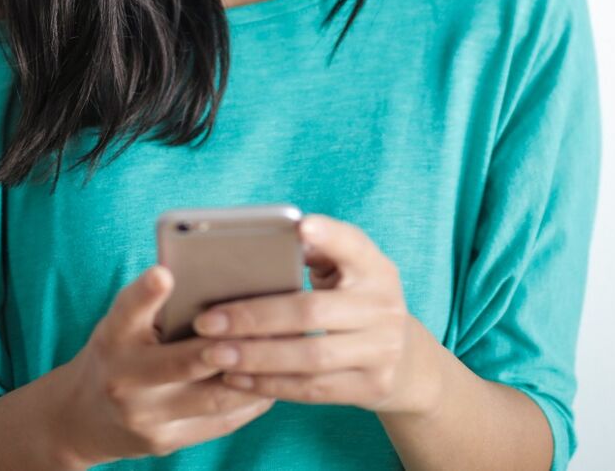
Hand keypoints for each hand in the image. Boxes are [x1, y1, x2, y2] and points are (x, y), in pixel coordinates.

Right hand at [47, 262, 277, 468]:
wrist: (80, 418)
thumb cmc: (116, 354)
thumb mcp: (122, 325)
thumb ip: (155, 307)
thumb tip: (220, 280)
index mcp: (113, 337)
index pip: (127, 311)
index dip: (146, 293)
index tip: (164, 273)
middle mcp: (124, 379)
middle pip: (184, 362)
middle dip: (228, 346)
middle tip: (269, 325)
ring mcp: (145, 417)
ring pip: (213, 397)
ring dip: (253, 376)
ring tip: (285, 353)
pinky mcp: (165, 442)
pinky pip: (219, 422)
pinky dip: (250, 401)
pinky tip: (271, 383)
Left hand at [193, 213, 436, 416]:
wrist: (406, 359)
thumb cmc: (354, 302)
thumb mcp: (347, 273)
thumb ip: (313, 254)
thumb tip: (255, 245)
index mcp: (375, 267)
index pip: (353, 244)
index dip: (328, 235)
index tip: (299, 226)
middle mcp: (384, 306)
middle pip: (312, 311)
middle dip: (254, 317)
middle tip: (207, 321)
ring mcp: (382, 350)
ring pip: (310, 356)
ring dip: (255, 357)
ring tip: (213, 354)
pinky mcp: (371, 386)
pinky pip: (312, 389)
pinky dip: (270, 385)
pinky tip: (236, 377)